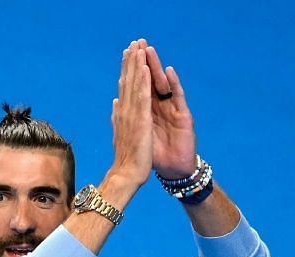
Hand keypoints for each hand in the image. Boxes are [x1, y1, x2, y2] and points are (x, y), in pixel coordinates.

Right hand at [108, 39, 153, 189]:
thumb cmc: (126, 160)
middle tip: (133, 42)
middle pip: (128, 82)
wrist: (126, 175)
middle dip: (131, 62)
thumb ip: (118, 117)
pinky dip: (143, 82)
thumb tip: (115, 102)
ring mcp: (132, 116)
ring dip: (136, 66)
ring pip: (134, 86)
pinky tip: (144, 69)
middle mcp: (125, 112)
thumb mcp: (121, 134)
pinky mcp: (140, 122)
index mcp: (122, 114)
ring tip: (137, 48)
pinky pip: (142, 98)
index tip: (128, 54)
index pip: (124, 87)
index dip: (126, 70)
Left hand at [137, 39, 195, 178]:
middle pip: (150, 80)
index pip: (138, 85)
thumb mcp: (135, 132)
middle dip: (143, 62)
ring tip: (149, 50)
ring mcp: (172, 110)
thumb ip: (129, 115)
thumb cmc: (149, 154)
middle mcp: (160, 107)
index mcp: (147, 110)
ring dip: (156, 67)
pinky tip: (167, 72)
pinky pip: (177, 97)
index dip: (132, 69)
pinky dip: (172, 84)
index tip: (125, 53)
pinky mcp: (182, 117)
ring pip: (162, 84)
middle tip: (138, 42)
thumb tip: (117, 102)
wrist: (168, 170)